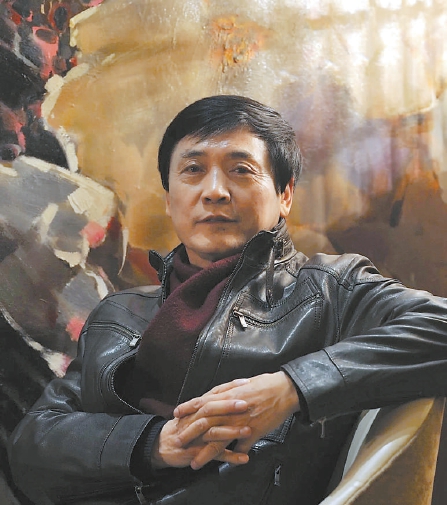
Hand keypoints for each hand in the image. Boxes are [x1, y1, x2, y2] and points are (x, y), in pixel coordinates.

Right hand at [151, 396, 251, 468]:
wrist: (161, 444)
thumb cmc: (182, 426)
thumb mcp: (194, 411)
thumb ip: (210, 403)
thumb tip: (231, 393)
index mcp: (199, 408)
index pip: (215, 393)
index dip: (229, 387)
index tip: (245, 383)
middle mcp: (197, 419)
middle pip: (212, 410)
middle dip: (229, 407)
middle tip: (245, 404)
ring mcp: (196, 436)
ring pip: (214, 432)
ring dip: (231, 432)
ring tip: (248, 431)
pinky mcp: (197, 452)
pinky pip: (215, 455)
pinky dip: (230, 457)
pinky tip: (244, 458)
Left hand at [173, 372, 299, 468]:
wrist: (284, 390)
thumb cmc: (264, 384)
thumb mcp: (241, 383)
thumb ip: (226, 391)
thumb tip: (212, 396)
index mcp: (228, 395)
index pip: (202, 402)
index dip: (188, 408)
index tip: (176, 414)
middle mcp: (231, 410)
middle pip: (206, 423)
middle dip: (190, 433)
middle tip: (178, 441)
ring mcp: (242, 423)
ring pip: (219, 441)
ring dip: (205, 454)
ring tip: (195, 463)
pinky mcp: (253, 433)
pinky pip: (240, 448)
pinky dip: (232, 457)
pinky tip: (225, 465)